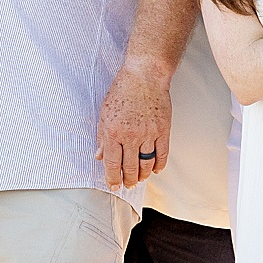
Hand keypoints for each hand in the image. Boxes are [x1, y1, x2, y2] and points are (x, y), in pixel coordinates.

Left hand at [96, 62, 170, 187]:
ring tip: (140, 179)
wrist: (144, 75)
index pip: (113, 164)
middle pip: (130, 167)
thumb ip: (102, 137)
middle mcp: (131, 135)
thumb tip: (100, 156)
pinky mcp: (163, 130)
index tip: (114, 186)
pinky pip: (162, 154)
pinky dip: (159, 165)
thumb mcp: (104, 113)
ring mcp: (149, 134)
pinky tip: (155, 170)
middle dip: (129, 180)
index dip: (113, 179)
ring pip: (146, 164)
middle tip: (128, 185)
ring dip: (143, 175)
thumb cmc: (122, 90)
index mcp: (113, 132)